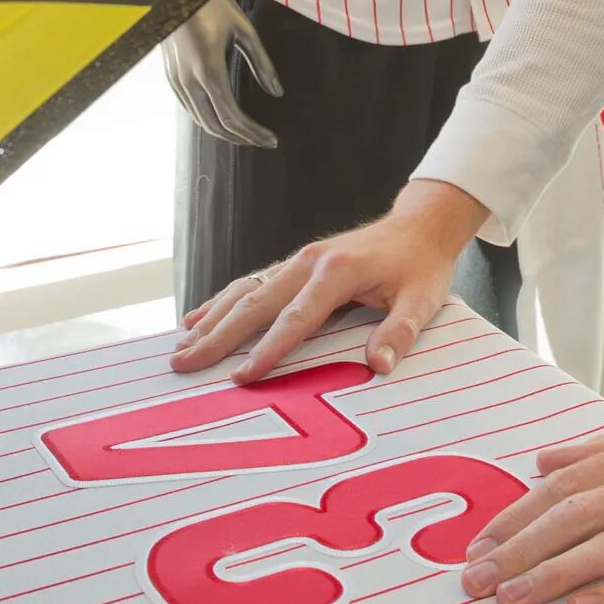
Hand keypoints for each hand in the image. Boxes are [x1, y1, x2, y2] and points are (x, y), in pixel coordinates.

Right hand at [162, 0, 282, 148]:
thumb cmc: (215, 6)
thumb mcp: (245, 31)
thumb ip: (262, 63)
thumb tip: (277, 92)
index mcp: (209, 69)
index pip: (232, 116)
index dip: (253, 132)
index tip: (271, 139)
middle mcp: (189, 80)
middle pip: (215, 125)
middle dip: (241, 137)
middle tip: (262, 140)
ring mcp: (176, 80)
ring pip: (200, 120)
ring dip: (224, 131)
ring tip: (246, 133)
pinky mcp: (170, 77)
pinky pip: (189, 108)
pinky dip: (208, 119)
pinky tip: (223, 118)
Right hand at [170, 178, 489, 382]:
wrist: (418, 226)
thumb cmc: (420, 267)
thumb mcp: (423, 299)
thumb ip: (401, 331)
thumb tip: (379, 365)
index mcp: (337, 271)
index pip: (297, 318)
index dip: (268, 350)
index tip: (242, 377)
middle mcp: (308, 261)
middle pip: (255, 303)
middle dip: (218, 337)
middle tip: (184, 364)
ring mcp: (297, 261)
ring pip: (245, 292)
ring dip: (211, 320)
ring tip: (181, 347)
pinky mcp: (293, 265)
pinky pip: (250, 283)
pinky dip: (221, 302)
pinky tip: (196, 319)